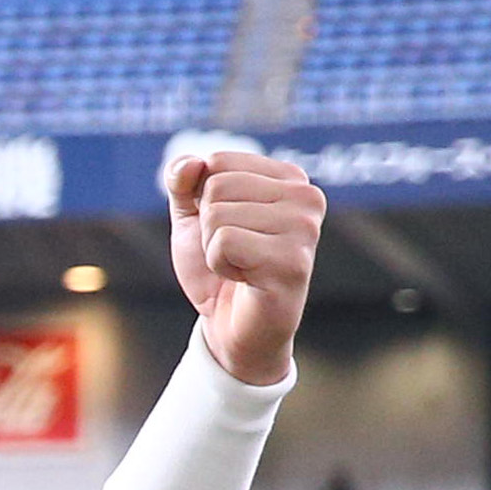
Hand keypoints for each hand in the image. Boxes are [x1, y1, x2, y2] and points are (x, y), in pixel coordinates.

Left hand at [166, 149, 321, 386]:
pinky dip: (219, 266)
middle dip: (207, 226)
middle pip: (217, 186)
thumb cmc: (218, 270)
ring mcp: (304, 229)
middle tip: (231, 253)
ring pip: (218, 215)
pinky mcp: (293, 261)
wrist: (230, 328)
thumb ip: (184, 183)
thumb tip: (189, 164)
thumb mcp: (193, 218)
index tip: (227, 228)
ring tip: (239, 266)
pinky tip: (244, 279)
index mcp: (289, 178)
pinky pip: (224, 243)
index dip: (202, 201)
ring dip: (213, 249)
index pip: (218, 161)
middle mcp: (306, 197)